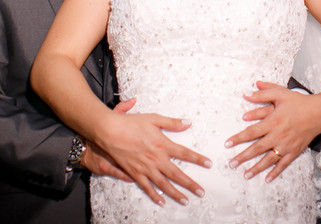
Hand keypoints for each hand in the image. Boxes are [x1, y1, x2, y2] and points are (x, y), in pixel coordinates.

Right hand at [92, 98, 211, 206]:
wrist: (111, 132)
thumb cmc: (131, 123)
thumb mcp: (154, 119)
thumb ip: (172, 123)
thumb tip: (188, 123)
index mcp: (163, 145)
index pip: (185, 154)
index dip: (198, 159)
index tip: (209, 164)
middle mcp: (157, 159)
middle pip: (177, 174)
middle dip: (191, 184)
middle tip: (201, 192)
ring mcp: (146, 168)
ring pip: (164, 185)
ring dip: (176, 194)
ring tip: (186, 200)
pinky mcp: (135, 173)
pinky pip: (147, 187)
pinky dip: (155, 196)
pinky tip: (162, 202)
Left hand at [225, 81, 320, 181]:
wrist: (319, 112)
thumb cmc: (300, 102)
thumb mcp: (281, 94)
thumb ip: (264, 93)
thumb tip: (248, 93)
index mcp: (273, 122)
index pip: (251, 133)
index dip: (238, 138)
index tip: (228, 144)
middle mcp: (278, 135)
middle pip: (256, 148)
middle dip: (242, 157)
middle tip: (231, 163)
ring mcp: (286, 145)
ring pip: (268, 159)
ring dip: (256, 168)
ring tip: (245, 174)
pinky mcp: (294, 151)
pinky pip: (283, 164)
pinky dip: (275, 172)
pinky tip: (267, 178)